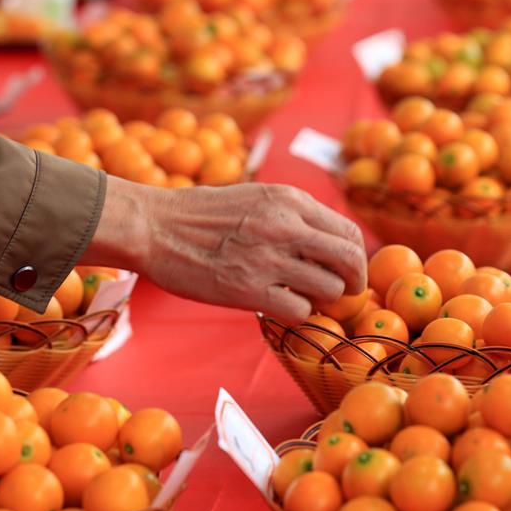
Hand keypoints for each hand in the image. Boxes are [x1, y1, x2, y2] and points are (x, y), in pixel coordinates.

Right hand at [82, 177, 366, 323]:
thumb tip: (330, 240)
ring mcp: (267, 259)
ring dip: (323, 299)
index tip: (347, 269)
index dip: (357, 257)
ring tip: (304, 297)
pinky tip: (281, 306)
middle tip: (344, 292)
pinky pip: (300, 311)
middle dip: (355, 281)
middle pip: (351, 260)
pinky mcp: (248, 290)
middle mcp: (285, 226)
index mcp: (289, 200)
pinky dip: (298, 314)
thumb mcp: (256, 196)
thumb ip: (294, 214)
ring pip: (330, 289)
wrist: (153, 226)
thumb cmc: (202, 213)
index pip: (349, 232)